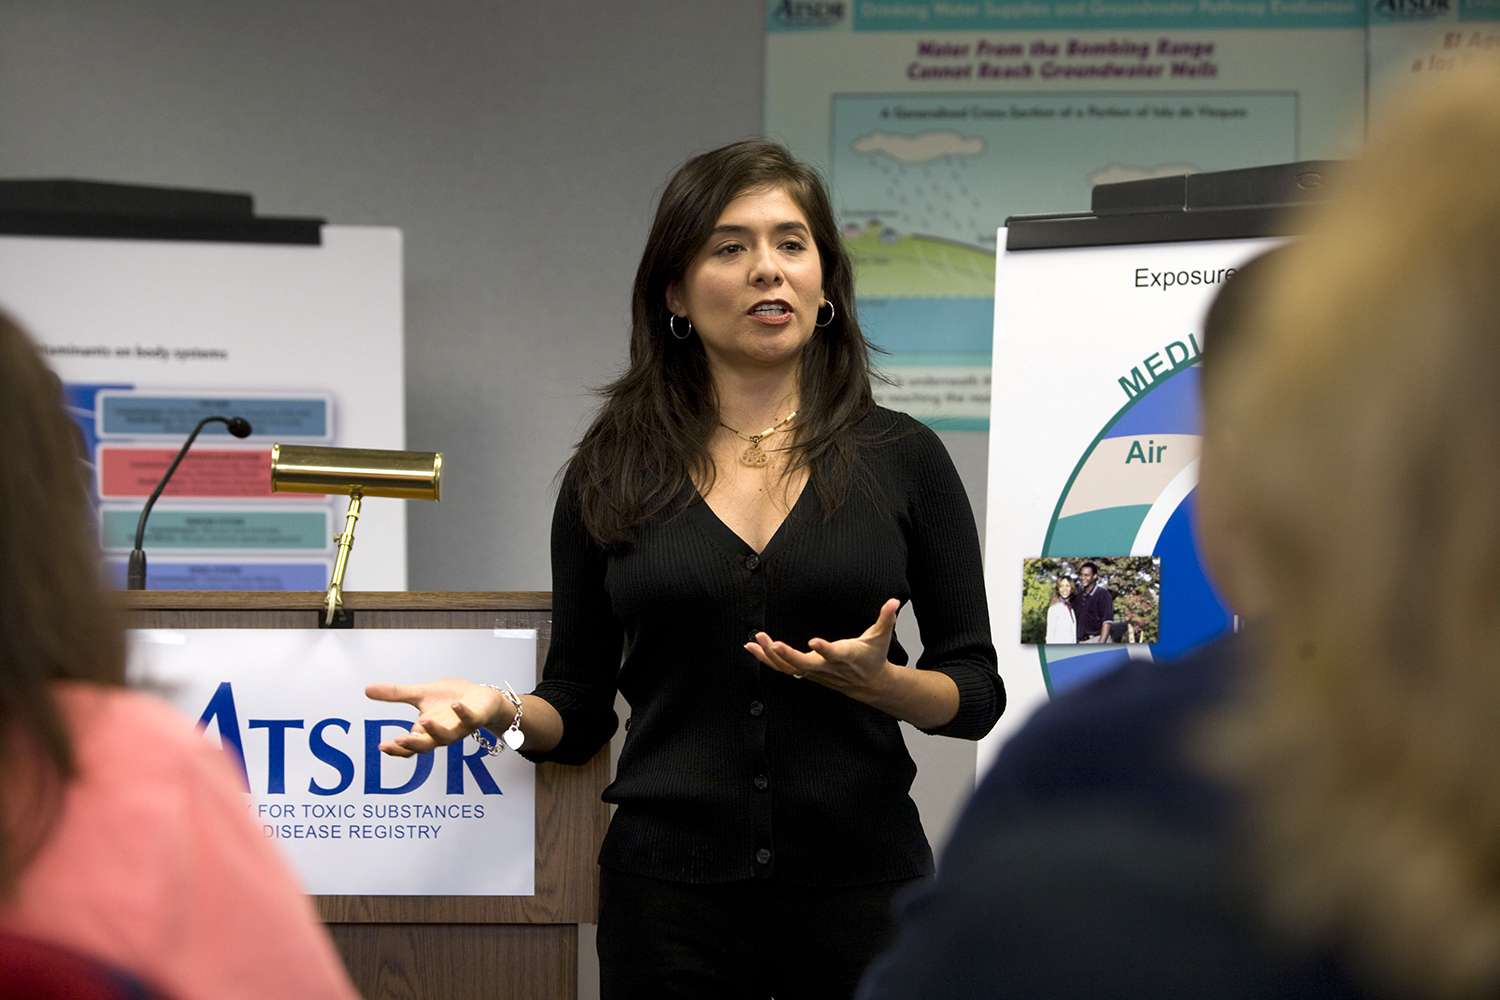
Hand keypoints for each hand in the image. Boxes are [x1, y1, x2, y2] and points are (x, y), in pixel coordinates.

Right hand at [364, 678, 509, 756]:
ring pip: (446, 737)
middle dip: (412, 744)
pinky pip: (470, 720)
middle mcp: (442, 733)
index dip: (397, 749)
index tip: (383, 746)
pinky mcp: (476, 718)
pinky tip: (455, 705)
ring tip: (424, 721)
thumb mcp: (420, 695)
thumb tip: (367, 690)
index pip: (409, 746)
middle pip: (425, 746)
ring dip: (435, 731)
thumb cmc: (451, 699)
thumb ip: (396, 694)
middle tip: (399, 740)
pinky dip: (462, 714)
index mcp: (427, 731)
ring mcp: (459, 727)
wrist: (481, 697)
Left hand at [744, 598, 900, 699]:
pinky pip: (782, 668)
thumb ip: (886, 618)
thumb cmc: (874, 656)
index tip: (814, 642)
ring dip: (769, 656)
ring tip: (753, 640)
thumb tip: (895, 601)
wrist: (870, 684)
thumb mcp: (882, 637)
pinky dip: (765, 660)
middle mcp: (827, 666)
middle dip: (786, 654)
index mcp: (846, 655)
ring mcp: (814, 672)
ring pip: (788, 668)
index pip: (834, 654)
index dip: (824, 649)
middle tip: (769, 642)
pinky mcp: (806, 673)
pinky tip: (750, 647)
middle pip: (803, 664)